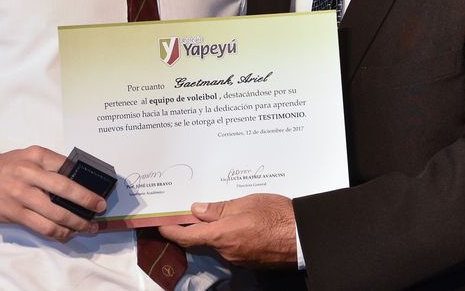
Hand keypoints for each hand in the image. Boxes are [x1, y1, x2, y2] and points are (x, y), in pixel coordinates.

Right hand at [0, 146, 105, 241]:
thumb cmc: (6, 167)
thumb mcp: (28, 156)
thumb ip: (50, 164)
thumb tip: (77, 179)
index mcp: (36, 155)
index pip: (68, 166)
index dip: (85, 179)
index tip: (99, 188)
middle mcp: (30, 173)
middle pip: (66, 189)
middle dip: (87, 200)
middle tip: (100, 207)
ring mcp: (22, 195)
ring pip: (56, 213)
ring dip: (76, 222)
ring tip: (88, 227)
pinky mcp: (16, 213)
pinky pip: (43, 226)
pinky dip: (59, 232)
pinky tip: (67, 233)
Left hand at [158, 194, 295, 267]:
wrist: (303, 237)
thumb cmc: (277, 215)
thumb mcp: (246, 203)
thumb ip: (219, 208)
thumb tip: (196, 210)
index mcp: (221, 235)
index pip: (188, 236)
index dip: (172, 231)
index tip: (161, 226)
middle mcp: (226, 251)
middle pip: (203, 240)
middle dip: (196, 228)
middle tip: (190, 212)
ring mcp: (239, 259)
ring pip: (219, 244)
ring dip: (216, 232)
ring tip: (222, 213)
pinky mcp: (250, 262)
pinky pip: (233, 249)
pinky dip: (230, 237)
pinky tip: (240, 225)